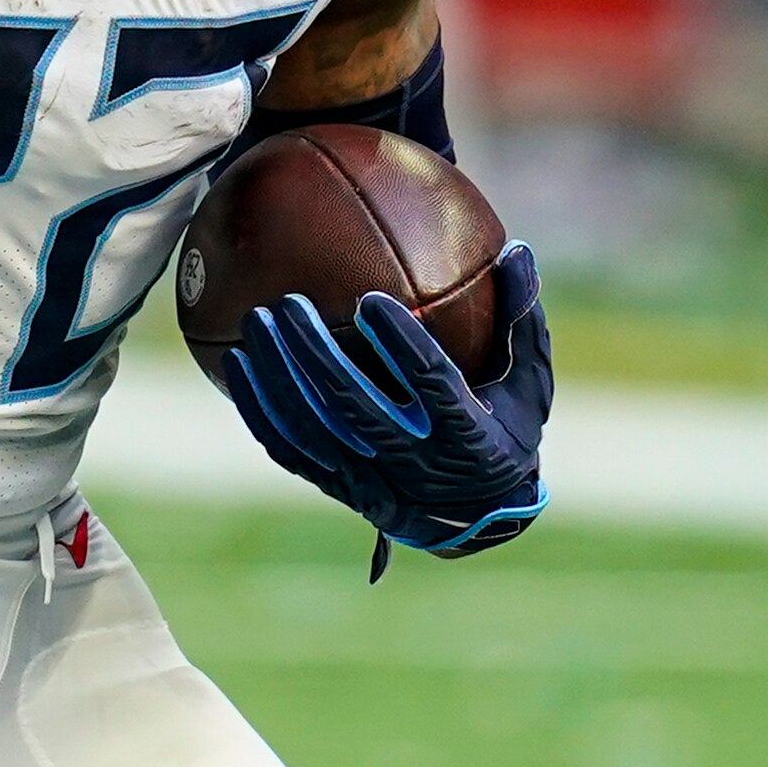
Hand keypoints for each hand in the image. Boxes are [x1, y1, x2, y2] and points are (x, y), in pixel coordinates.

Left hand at [222, 242, 550, 562]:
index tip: (371, 302)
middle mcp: (416, 461)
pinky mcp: (341, 488)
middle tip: (289, 303)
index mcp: (467, 432)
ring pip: (316, 429)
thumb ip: (522, 320)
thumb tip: (517, 250)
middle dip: (317, 355)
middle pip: (356, 406)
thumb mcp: (531, 383)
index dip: (400, 346)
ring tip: (256, 322)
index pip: (431, 385)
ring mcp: (374, 479)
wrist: (479, 517)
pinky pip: (292, 451)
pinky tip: (236, 366)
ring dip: (280, 376)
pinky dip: (261, 411)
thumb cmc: (508, 429)